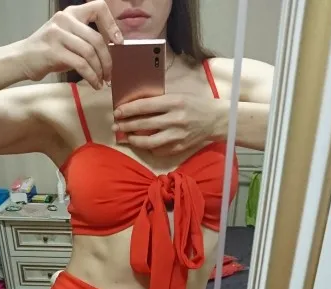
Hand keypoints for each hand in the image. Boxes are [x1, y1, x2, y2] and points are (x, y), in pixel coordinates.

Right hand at [19, 0, 122, 86]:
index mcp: (71, 13)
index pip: (99, 7)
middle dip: (108, 60)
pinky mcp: (54, 51)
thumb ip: (86, 38)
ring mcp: (58, 34)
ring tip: (101, 81)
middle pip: (97, 39)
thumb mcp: (68, 38)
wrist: (23, 59)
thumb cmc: (49, 52)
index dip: (112, 25)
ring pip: (90, 53)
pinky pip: (81, 65)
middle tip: (110, 74)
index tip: (118, 42)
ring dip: (100, 71)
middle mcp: (65, 19)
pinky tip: (94, 84)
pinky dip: (91, 77)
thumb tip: (111, 51)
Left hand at [112, 94, 228, 155]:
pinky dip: (148, 148)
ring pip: (148, 141)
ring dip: (134, 140)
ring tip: (127, 137)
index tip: (117, 112)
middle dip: (126, 125)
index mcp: (174, 102)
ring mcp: (177, 136)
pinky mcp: (179, 148)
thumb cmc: (194, 104)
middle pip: (143, 124)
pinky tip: (143, 144)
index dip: (128, 110)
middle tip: (116, 126)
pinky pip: (158, 151)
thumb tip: (136, 106)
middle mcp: (174, 119)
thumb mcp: (178, 95)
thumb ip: (159, 101)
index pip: (145, 106)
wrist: (214, 120)